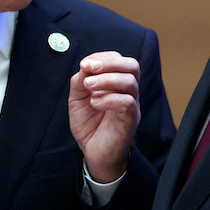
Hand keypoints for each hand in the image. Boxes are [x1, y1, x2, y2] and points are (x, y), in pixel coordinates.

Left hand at [69, 51, 140, 182]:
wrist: (93, 152)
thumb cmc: (89, 124)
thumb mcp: (78, 98)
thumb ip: (80, 81)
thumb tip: (85, 66)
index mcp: (117, 83)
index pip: (119, 59)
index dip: (101, 57)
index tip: (84, 64)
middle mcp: (128, 91)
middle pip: (132, 65)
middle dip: (109, 62)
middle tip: (89, 67)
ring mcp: (132, 105)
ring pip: (130, 82)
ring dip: (106, 79)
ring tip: (88, 86)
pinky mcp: (130, 119)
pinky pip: (127, 102)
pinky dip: (108, 99)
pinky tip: (94, 103)